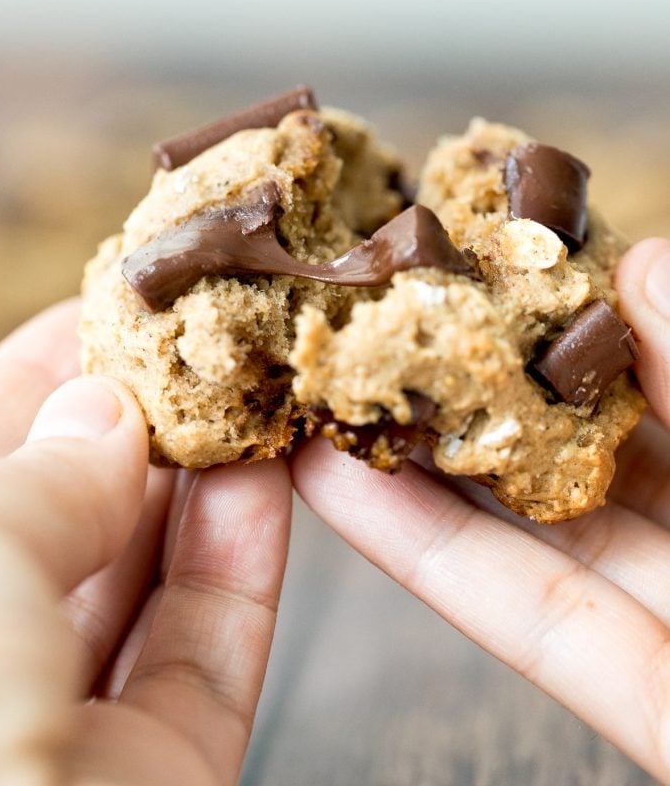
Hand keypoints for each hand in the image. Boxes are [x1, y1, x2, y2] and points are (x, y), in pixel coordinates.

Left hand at [0, 300, 291, 784]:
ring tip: (257, 393)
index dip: (43, 372)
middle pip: (66, 513)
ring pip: (141, 579)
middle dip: (140, 422)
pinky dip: (241, 565)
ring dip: (204, 483)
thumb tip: (103, 415)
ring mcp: (58, 727)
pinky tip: (272, 482)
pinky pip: (203, 653)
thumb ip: (39, 483)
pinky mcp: (152, 775)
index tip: (115, 303)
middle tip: (210, 342)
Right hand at [291, 237, 669, 782]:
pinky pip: (535, 621)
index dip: (560, 302)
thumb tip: (640, 259)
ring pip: (531, 528)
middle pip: (571, 439)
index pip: (646, 359)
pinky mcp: (653, 710)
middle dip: (462, 378)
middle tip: (367, 317)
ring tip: (319, 392)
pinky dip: (432, 557)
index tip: (470, 246)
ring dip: (416, 464)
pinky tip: (339, 492)